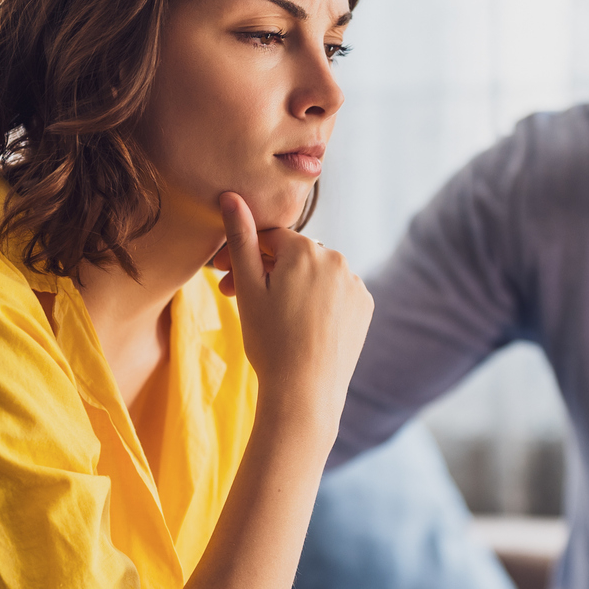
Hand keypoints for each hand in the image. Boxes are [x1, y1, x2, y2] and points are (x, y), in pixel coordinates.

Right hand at [214, 191, 372, 423]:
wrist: (305, 392)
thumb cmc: (269, 341)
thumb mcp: (248, 288)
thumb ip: (240, 239)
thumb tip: (231, 196)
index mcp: (306, 249)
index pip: (268, 239)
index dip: (242, 255)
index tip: (223, 278)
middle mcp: (337, 258)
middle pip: (293, 256)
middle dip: (265, 272)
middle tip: (237, 299)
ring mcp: (355, 283)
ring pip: (315, 275)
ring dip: (292, 286)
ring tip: (272, 316)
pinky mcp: (365, 307)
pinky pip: (336, 294)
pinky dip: (318, 302)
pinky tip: (300, 324)